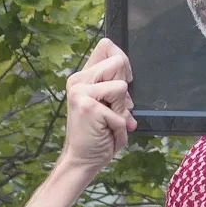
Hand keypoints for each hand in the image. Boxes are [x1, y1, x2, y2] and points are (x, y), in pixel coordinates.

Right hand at [60, 38, 135, 174]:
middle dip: (125, 89)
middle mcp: (78, 81)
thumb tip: (127, 70)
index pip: (106, 46)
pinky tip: (107, 133)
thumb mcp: (106, 104)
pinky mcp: (88, 107)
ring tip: (109, 122)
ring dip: (122, 110)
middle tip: (114, 109)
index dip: (122, 61)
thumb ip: (112, 85)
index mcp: (83, 77)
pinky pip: (121, 112)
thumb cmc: (97, 133)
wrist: (82, 160)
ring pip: (121, 87)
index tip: (124, 80)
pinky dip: (120, 127)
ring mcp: (81, 92)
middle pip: (118, 62)